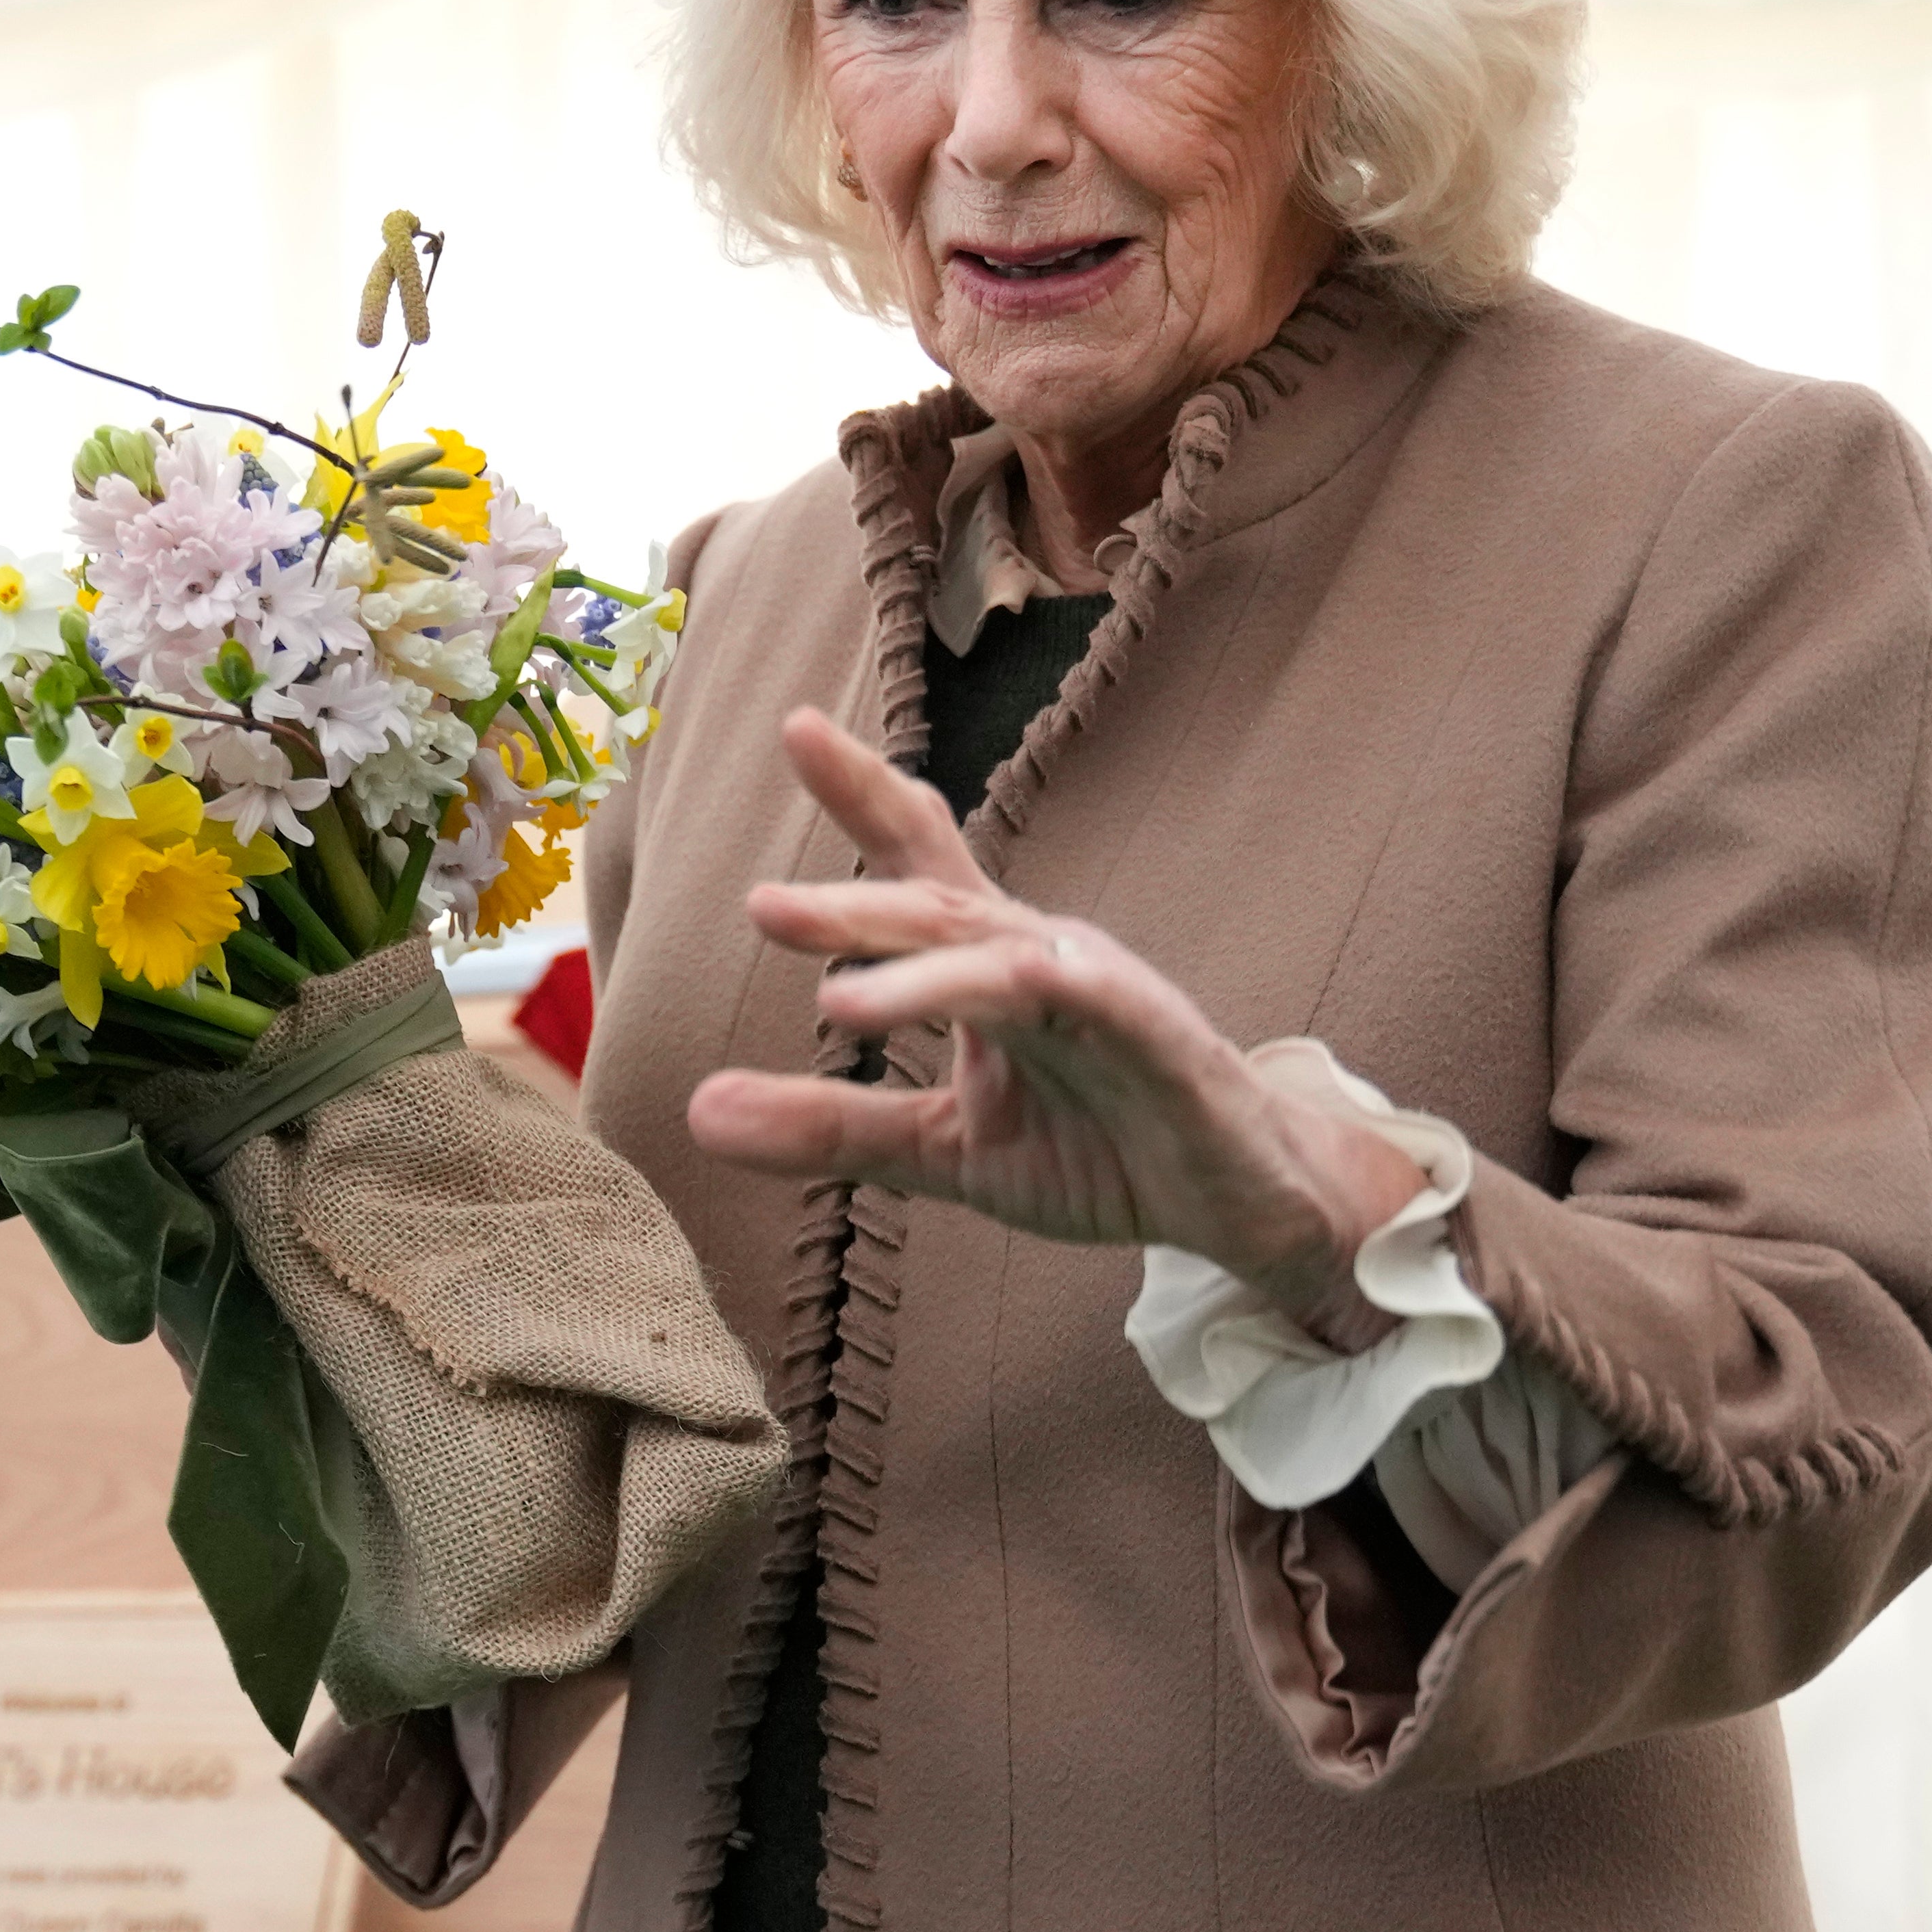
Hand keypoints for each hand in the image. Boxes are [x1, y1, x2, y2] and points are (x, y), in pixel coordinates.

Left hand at [684, 707, 1423, 1346]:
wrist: (1236, 1205)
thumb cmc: (1097, 1149)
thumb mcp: (943, 1148)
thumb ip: (830, 1125)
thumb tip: (695, 1112)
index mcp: (986, 965)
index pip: (916, 867)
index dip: (862, 793)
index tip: (796, 726)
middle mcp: (1039, 958)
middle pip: (940, 909)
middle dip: (855, 904)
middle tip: (763, 907)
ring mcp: (1106, 995)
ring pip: (1006, 965)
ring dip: (927, 977)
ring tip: (841, 1003)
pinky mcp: (1167, 1046)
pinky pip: (1113, 1009)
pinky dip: (1066, 998)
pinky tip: (1031, 987)